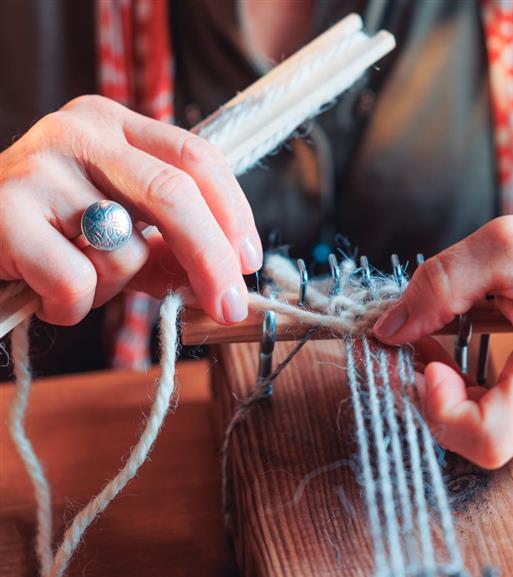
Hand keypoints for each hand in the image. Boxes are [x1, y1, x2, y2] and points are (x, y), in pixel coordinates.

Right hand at [0, 95, 260, 325]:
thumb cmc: (48, 233)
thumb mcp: (120, 230)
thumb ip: (169, 248)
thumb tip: (224, 283)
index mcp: (117, 126)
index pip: (198, 158)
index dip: (234, 213)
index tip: (249, 261)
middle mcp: (81, 132)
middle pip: (175, 192)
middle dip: (213, 258)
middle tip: (229, 306)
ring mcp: (40, 166)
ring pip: (124, 246)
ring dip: (116, 287)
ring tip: (78, 279)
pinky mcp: (3, 210)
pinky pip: (76, 279)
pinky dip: (73, 305)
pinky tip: (46, 294)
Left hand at [374, 203, 512, 467]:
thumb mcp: (505, 246)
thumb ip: (438, 286)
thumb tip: (389, 330)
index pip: (485, 440)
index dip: (439, 409)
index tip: (428, 360)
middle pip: (473, 435)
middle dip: (432, 390)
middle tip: (419, 338)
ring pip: (483, 429)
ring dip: (450, 388)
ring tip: (445, 335)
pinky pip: (502, 419)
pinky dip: (473, 389)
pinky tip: (471, 347)